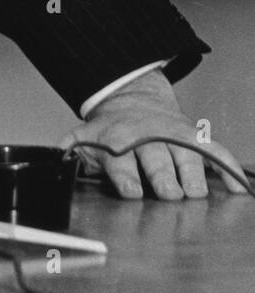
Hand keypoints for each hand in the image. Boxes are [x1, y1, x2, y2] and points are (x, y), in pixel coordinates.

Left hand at [58, 70, 245, 198]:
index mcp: (117, 142)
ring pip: (187, 157)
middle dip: (164, 178)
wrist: (132, 98)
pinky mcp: (195, 136)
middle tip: (171, 195)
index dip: (126, 179)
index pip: (121, 163)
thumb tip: (55, 163)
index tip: (133, 192)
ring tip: (197, 193)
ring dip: (193, 176)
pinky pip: (215, 151)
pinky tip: (238, 188)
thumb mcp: (83, 135)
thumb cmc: (108, 129)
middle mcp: (147, 139)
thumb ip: (70, 150)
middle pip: (157, 161)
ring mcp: (173, 137)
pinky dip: (228, 168)